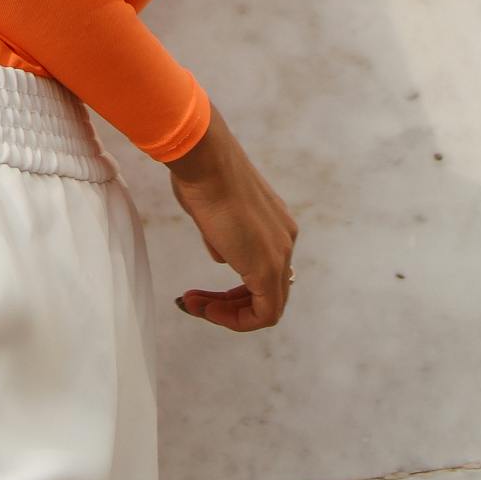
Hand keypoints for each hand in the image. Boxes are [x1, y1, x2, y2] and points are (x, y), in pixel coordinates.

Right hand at [166, 108, 297, 330]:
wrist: (205, 160)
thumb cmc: (202, 176)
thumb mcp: (212, 212)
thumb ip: (223, 237)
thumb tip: (224, 255)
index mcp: (276, 224)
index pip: (264, 272)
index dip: (235, 290)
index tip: (203, 290)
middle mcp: (285, 240)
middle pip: (267, 291)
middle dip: (230, 304)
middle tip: (197, 303)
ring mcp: (280, 254)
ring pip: (267, 304)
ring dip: (229, 313)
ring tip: (195, 305)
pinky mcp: (268, 267)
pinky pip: (264, 311)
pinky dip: (236, 319)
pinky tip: (206, 309)